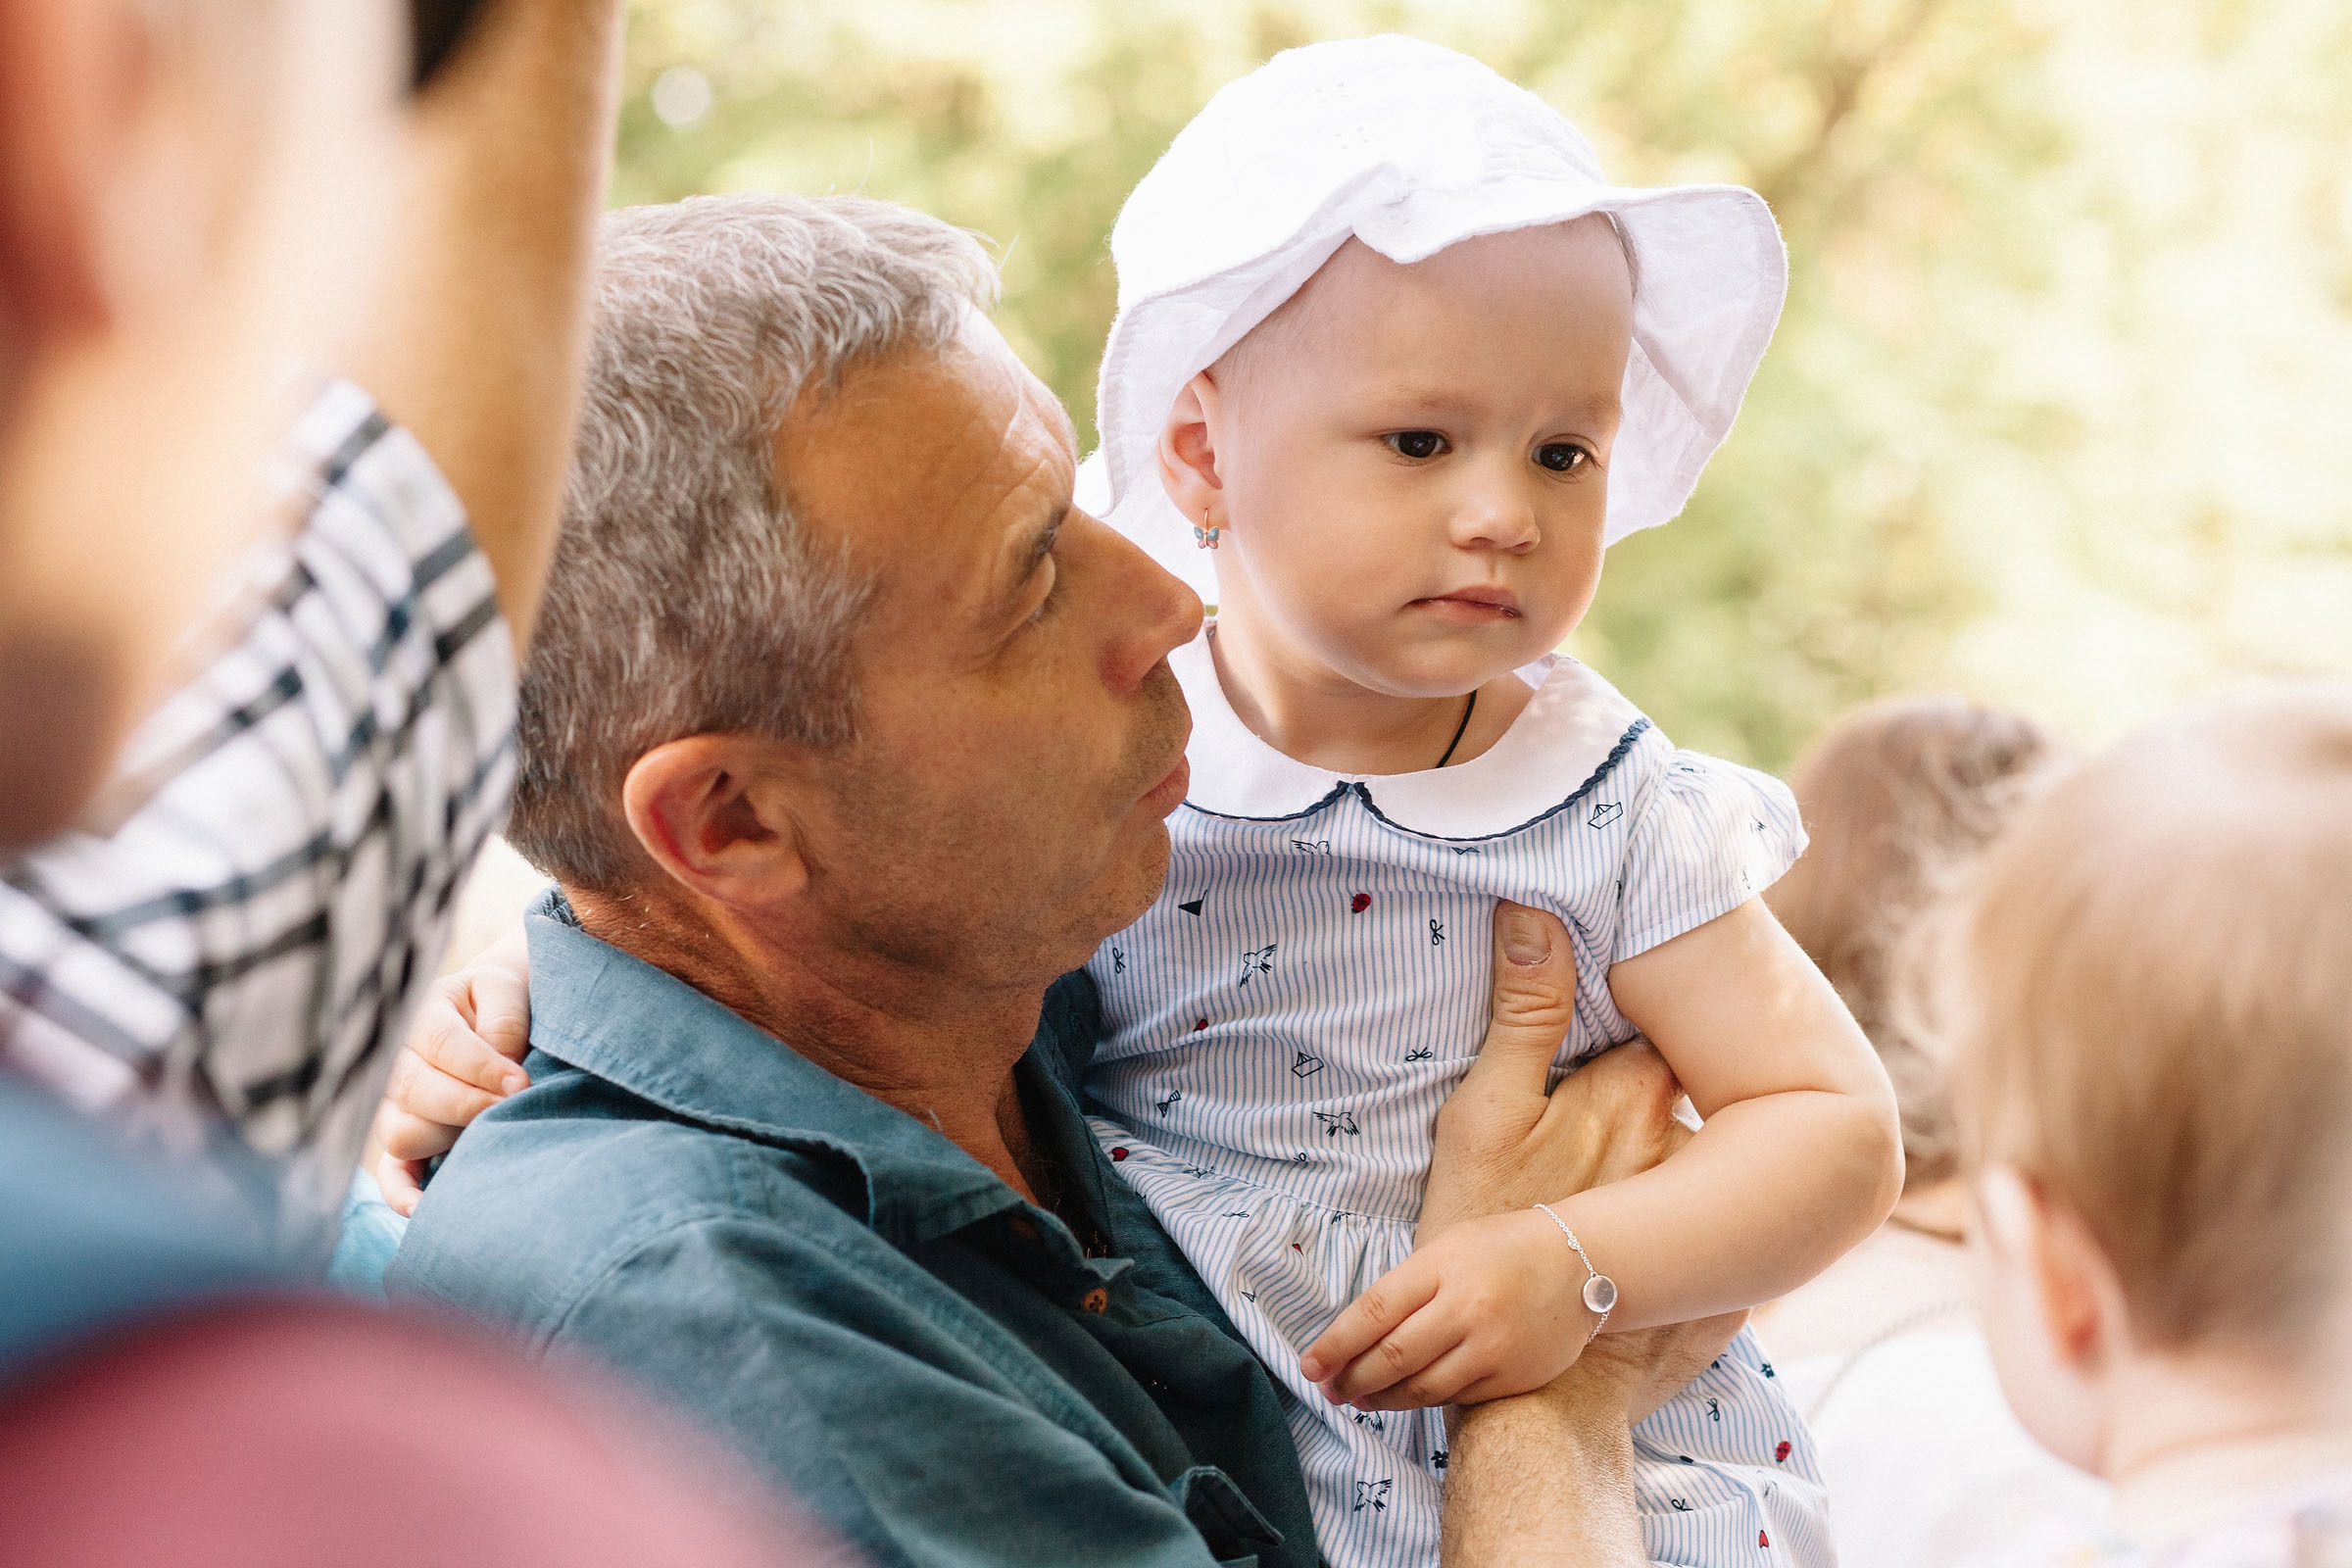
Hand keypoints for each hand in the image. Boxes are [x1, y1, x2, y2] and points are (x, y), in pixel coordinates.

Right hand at [370, 926, 533, 1213]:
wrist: (502, 1004)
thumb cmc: (509, 996)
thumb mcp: (508, 987)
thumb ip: (503, 1020)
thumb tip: (503, 1071)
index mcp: (422, 1013)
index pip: (439, 1044)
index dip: (482, 1068)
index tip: (522, 1083)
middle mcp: (397, 1061)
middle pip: (415, 1092)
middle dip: (470, 1104)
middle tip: (515, 1105)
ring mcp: (396, 1104)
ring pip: (402, 1132)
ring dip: (449, 1136)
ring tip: (491, 1128)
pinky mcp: (407, 1139)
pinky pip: (391, 1173)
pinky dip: (403, 1193)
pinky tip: (426, 1207)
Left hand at [1300, 1206, 1601, 1408]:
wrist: (1581, 1263)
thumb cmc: (1503, 1250)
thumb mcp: (1448, 1248)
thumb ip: (1407, 1287)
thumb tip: (1354, 1334)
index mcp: (1441, 1266)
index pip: (1373, 1312)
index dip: (1335, 1345)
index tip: (1309, 1366)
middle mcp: (1466, 1307)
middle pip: (1392, 1356)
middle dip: (1352, 1378)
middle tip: (1330, 1389)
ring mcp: (1492, 1345)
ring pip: (1421, 1387)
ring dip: (1383, 1397)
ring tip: (1361, 1397)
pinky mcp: (1513, 1376)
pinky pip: (1456, 1397)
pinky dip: (1425, 1399)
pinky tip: (1408, 1396)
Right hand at [1303, 904, 1710, 1409]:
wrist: (1520, 1369)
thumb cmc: (1483, 1229)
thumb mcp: (1483, 1112)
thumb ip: (1521, 1009)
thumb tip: (1530, 908)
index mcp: (1637, 1087)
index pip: (1658, 1016)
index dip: (1632, 1008)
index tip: (1617, 997)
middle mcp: (1687, 1133)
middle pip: (1683, 1073)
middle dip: (1656, 1067)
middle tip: (1601, 1090)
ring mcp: (1705, 1195)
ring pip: (1695, 1138)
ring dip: (1666, 1139)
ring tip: (1606, 1157)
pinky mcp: (1715, 1252)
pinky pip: (1712, 1203)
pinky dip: (1688, 1199)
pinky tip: (1650, 1214)